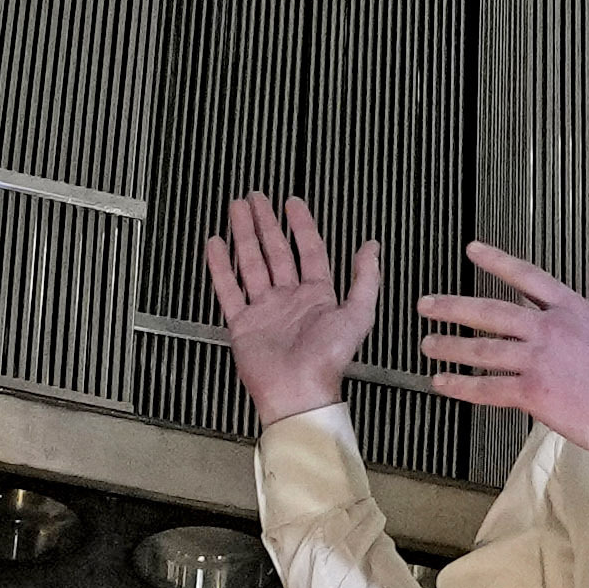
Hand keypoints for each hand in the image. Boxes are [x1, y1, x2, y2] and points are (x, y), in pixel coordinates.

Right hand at [201, 193, 387, 420]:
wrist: (298, 391)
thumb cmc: (330, 359)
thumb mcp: (359, 314)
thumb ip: (366, 279)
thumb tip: (372, 247)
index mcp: (318, 296)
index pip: (308, 250)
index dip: (301, 225)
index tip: (292, 202)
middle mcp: (290, 299)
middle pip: (276, 251)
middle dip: (266, 222)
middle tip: (255, 197)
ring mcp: (265, 309)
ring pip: (252, 263)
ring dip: (244, 235)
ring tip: (236, 209)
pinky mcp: (243, 323)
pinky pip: (229, 289)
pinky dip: (221, 267)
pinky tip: (216, 244)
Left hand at [419, 243, 588, 461]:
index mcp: (575, 310)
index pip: (527, 277)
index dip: (496, 260)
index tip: (472, 250)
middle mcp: (551, 330)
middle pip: (490, 310)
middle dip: (453, 306)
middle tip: (428, 304)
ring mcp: (540, 361)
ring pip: (482, 349)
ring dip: (450, 345)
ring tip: (428, 343)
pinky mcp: (535, 394)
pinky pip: (488, 388)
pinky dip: (461, 386)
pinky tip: (443, 383)